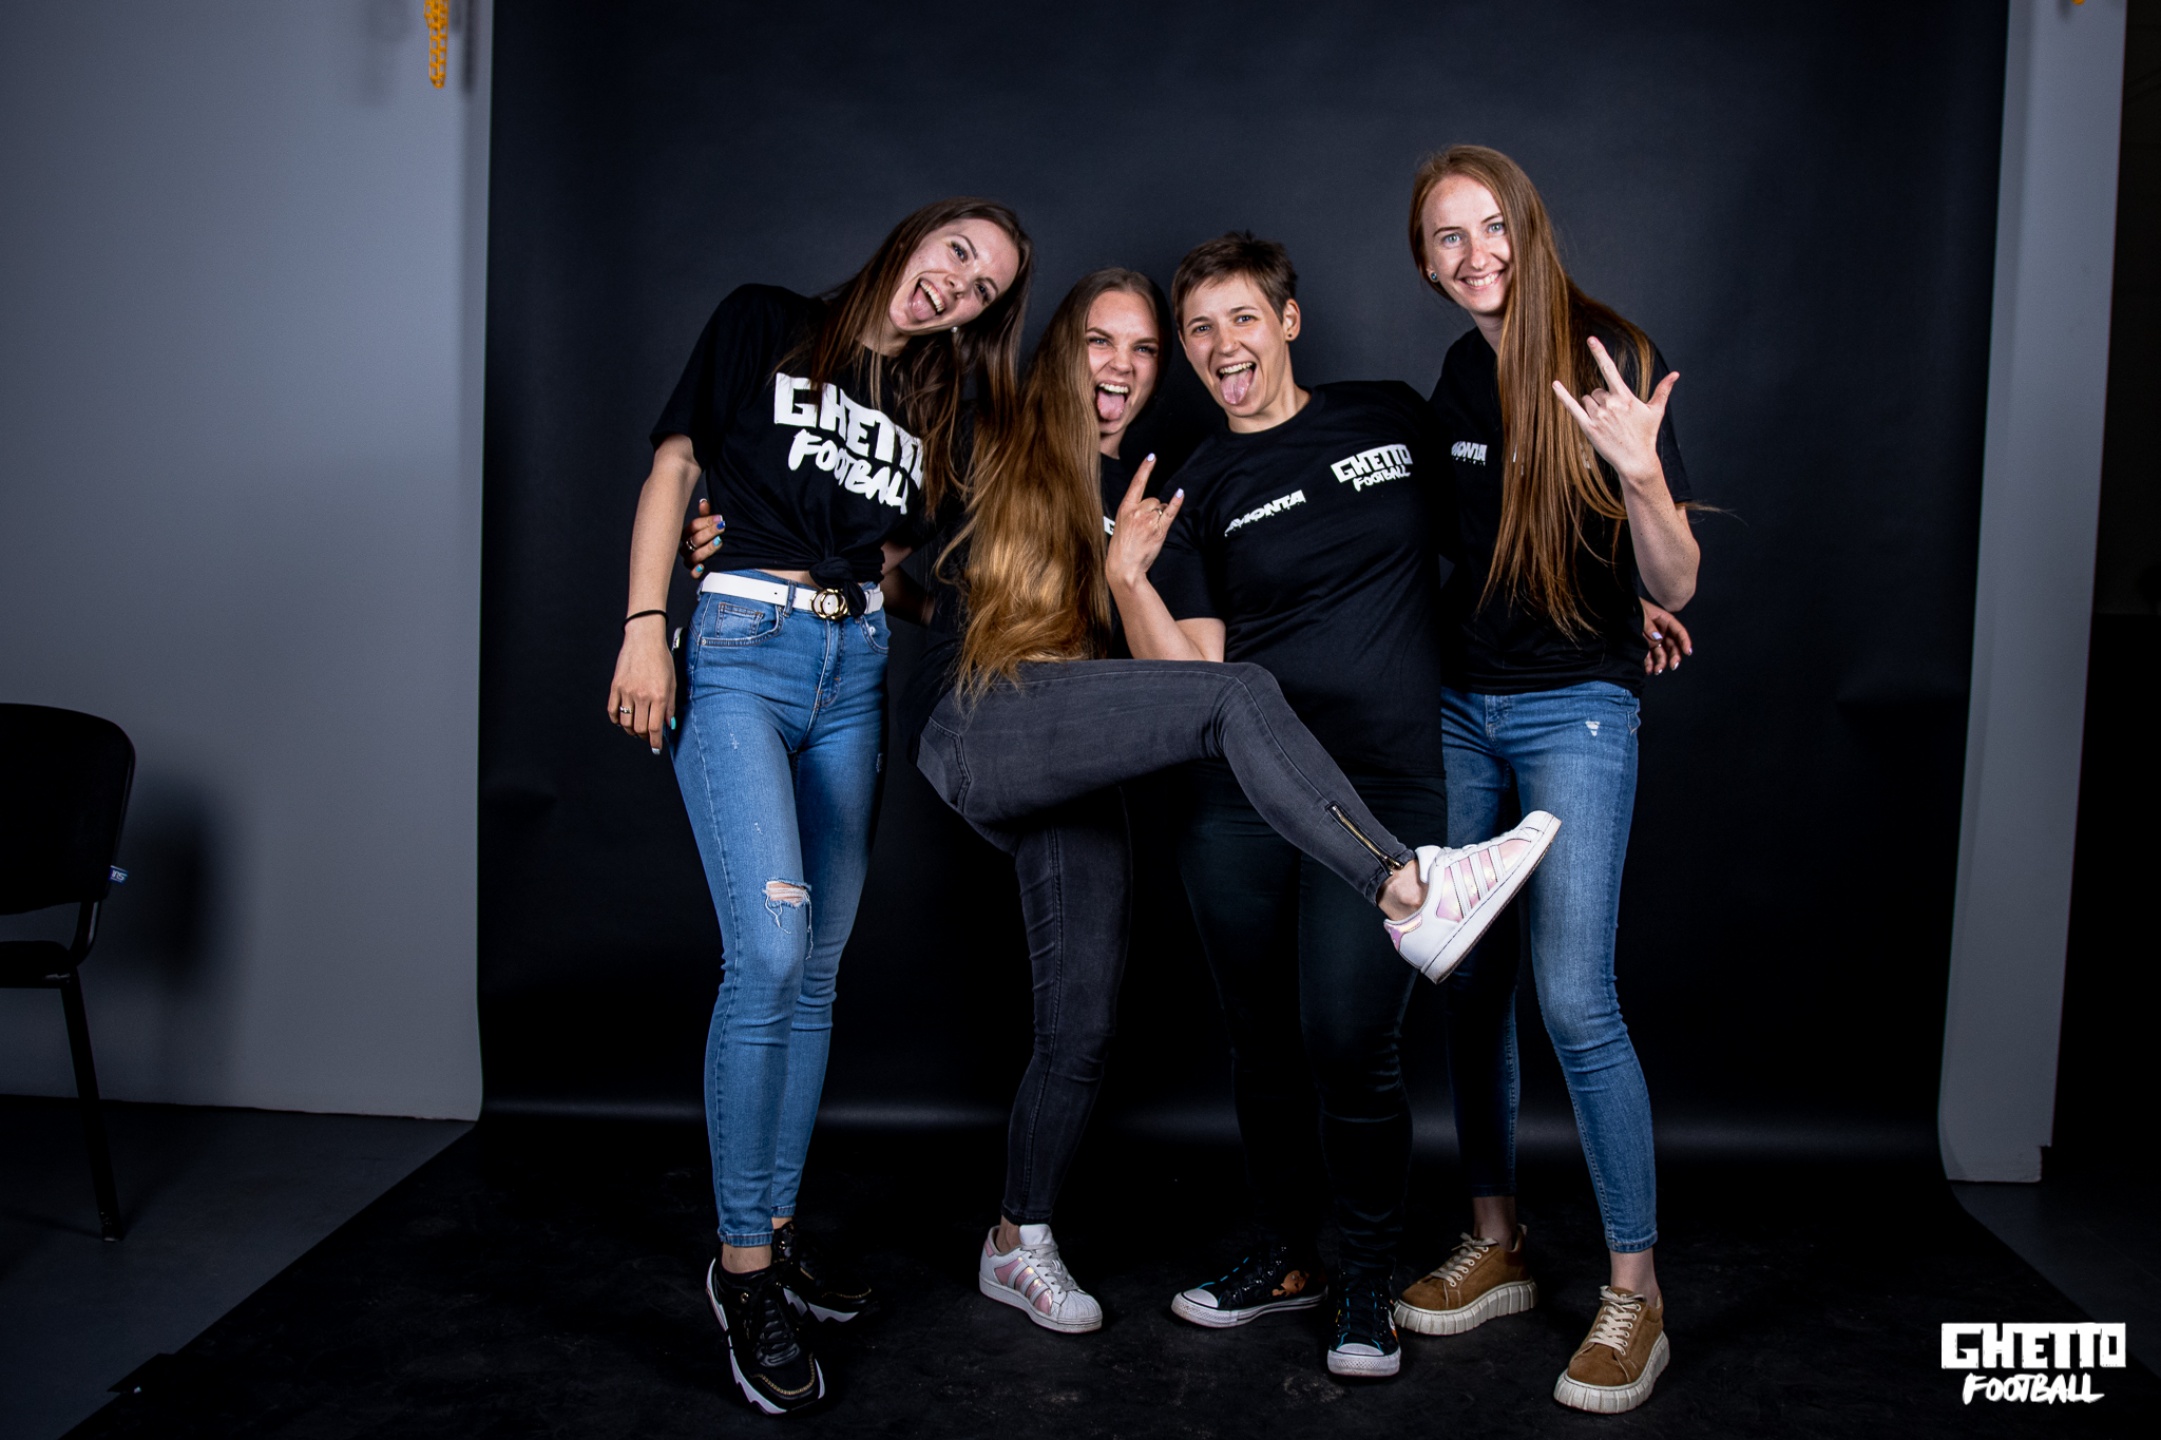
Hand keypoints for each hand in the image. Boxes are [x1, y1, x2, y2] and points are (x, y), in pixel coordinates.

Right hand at [607, 618, 675, 751]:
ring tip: (637, 730)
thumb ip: (670, 705)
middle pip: (639, 729)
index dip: (656, 742)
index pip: (655, 728)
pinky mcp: (615, 686)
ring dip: (631, 731)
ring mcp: (626, 691)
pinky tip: (623, 721)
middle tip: (648, 738)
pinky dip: (617, 720)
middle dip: (644, 738)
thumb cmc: (661, 658)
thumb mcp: (672, 682)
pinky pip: (612, 711)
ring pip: (625, 723)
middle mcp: (642, 696)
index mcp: (658, 696)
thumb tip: (669, 725)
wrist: (644, 639)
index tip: (656, 748)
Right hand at [680, 498, 723, 576]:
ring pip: (694, 556)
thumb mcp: (711, 526)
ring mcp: (690, 561)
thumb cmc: (714, 539)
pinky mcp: (696, 573)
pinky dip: (697, 571)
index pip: (693, 526)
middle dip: (710, 532)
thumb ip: (707, 516)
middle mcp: (686, 548)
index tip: (720, 518)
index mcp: (688, 534)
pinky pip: (693, 574)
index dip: (706, 521)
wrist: (725, 558)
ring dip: (707, 549)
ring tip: (720, 542)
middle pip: (695, 539)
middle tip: (723, 527)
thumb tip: (704, 502)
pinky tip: (704, 566)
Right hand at [1105, 456, 1181, 589]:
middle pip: (1153, 499)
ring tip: (1150, 532)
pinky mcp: (1158, 530)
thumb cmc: (1122, 549)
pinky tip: (1180, 493)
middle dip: (1154, 510)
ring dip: (1161, 516)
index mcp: (1125, 508)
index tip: (1152, 456)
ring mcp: (1148, 520)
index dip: (1145, 469)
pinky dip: (1176, 503)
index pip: (1136, 484)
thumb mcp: (1122, 526)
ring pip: (1161, 507)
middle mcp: (1137, 511)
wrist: (1124, 567)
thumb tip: (1154, 506)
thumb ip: (1134, 513)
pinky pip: (1170, 512)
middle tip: (1145, 528)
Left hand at [1552, 337, 1678, 487]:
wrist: (1636, 460)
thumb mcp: (1656, 411)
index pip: (1610, 369)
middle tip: (1614, 417)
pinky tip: (1555, 384)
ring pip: (1587, 400)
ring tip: (1607, 423)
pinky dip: (1563, 396)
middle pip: (1597, 391)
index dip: (1600, 353)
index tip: (1591, 339)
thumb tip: (1676, 374)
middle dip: (1603, 400)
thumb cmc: (1646, 436)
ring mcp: (1598, 416)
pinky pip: (1572, 408)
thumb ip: (1663, 390)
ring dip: (1593, 407)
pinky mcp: (1588, 428)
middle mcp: (1610, 404)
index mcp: (1625, 397)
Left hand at [1640, 599, 1692, 675]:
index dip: (1685, 641)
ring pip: (1662, 654)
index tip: (1688, 652)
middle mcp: (1662, 631)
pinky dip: (1649, 664)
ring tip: (1657, 671)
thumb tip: (1658, 639)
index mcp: (1665, 620)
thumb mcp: (1642, 614)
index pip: (1679, 632)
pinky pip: (1649, 656)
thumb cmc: (1634, 607)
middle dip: (1674, 657)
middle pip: (1673, 646)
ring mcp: (1654, 639)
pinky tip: (1648, 670)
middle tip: (1673, 665)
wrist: (1620, 609)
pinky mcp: (1644, 646)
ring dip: (1661, 663)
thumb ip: (1649, 627)